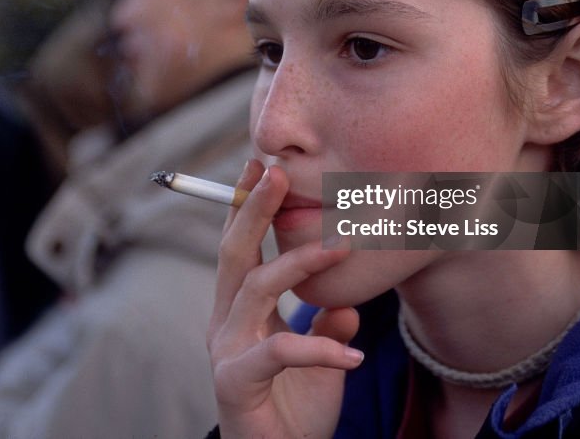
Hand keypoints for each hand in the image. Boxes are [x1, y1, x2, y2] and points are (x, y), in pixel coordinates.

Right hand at [208, 160, 363, 437]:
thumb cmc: (292, 411)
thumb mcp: (319, 360)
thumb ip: (326, 326)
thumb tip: (348, 306)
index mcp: (239, 311)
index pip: (240, 249)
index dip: (246, 207)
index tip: (260, 167)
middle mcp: (225, 323)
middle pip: (235, 254)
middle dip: (254, 209)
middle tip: (276, 171)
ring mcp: (226, 350)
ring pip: (256, 288)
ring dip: (300, 261)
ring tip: (342, 245)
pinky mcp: (235, 381)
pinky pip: (279, 350)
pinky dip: (320, 347)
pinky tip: (353, 353)